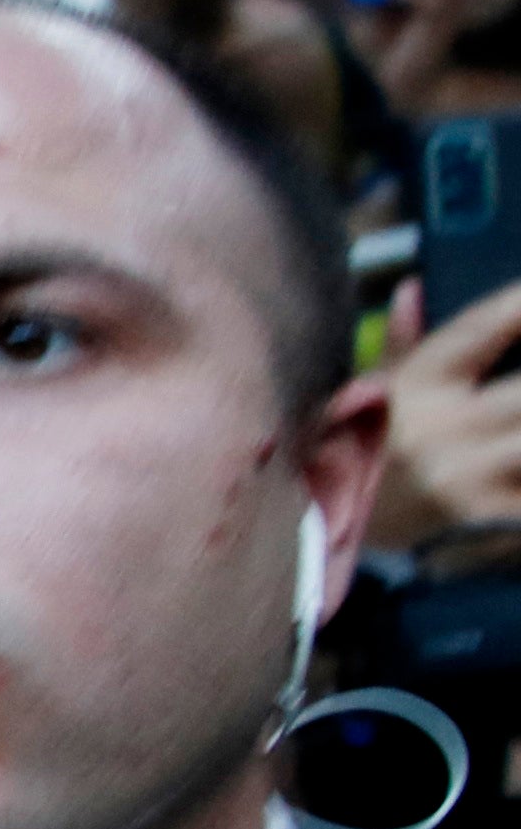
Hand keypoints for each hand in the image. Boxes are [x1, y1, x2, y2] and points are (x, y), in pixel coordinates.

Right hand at [383, 274, 520, 537]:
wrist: (327, 541)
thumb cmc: (359, 455)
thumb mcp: (371, 396)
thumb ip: (402, 344)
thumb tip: (415, 287)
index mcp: (417, 387)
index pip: (479, 329)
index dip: (519, 304)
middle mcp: (447, 427)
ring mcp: (474, 477)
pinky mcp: (496, 518)